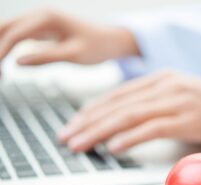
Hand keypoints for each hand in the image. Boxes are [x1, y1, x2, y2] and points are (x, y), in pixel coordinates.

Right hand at [0, 9, 138, 64]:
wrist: (111, 41)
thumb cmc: (97, 47)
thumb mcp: (74, 55)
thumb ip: (46, 57)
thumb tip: (17, 62)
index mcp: (47, 18)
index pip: (14, 33)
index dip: (0, 52)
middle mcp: (40, 15)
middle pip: (5, 27)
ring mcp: (40, 21)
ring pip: (9, 31)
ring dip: (0, 48)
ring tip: (0, 74)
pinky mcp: (42, 30)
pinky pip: (18, 37)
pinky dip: (9, 49)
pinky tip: (6, 65)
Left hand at [58, 70, 200, 152]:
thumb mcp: (173, 97)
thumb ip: (148, 104)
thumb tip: (120, 122)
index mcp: (158, 80)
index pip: (116, 95)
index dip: (91, 111)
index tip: (73, 125)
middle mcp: (163, 86)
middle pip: (117, 105)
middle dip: (88, 122)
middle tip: (67, 137)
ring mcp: (175, 101)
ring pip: (129, 116)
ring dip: (100, 131)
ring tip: (81, 144)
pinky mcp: (186, 119)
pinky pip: (152, 128)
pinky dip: (130, 138)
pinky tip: (113, 147)